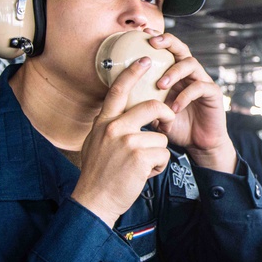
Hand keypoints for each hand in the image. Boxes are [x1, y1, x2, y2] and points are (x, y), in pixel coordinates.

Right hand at [72, 57, 176, 226]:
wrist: (94, 201)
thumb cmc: (97, 175)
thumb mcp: (96, 143)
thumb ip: (110, 127)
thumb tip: (123, 117)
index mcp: (104, 122)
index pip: (119, 90)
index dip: (133, 72)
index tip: (146, 60)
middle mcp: (114, 127)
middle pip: (152, 106)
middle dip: (165, 113)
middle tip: (167, 122)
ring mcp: (127, 141)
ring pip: (160, 136)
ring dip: (156, 153)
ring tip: (141, 166)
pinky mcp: (140, 156)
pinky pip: (163, 154)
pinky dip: (158, 166)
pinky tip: (142, 175)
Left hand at [145, 30, 236, 172]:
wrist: (199, 145)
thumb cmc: (177, 127)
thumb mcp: (155, 113)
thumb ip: (143, 101)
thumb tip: (119, 95)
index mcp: (176, 74)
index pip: (167, 50)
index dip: (157, 38)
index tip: (143, 33)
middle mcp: (190, 74)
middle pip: (181, 48)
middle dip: (168, 42)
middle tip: (153, 43)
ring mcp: (203, 81)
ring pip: (191, 64)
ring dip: (174, 71)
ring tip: (160, 85)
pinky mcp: (213, 93)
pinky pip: (200, 87)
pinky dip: (185, 96)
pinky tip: (174, 107)